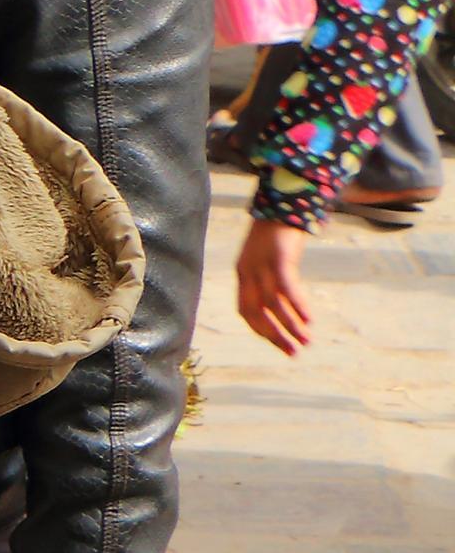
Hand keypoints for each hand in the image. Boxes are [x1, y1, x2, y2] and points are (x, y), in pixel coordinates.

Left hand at [236, 216, 313, 356]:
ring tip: (305, 342)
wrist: (284, 199)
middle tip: (293, 353)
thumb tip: (284, 299)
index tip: (278, 344)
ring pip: (273, 304)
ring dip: (290, 326)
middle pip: (257, 312)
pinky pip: (286, 287)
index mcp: (244, 273)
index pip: (246, 310)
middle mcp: (249, 271)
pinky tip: (309, 320)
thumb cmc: (279, 229)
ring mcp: (263, 264)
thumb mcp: (270, 255)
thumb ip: (272, 276)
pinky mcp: (280, 257)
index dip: (261, 330)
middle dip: (275, 336)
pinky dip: (297, 305)